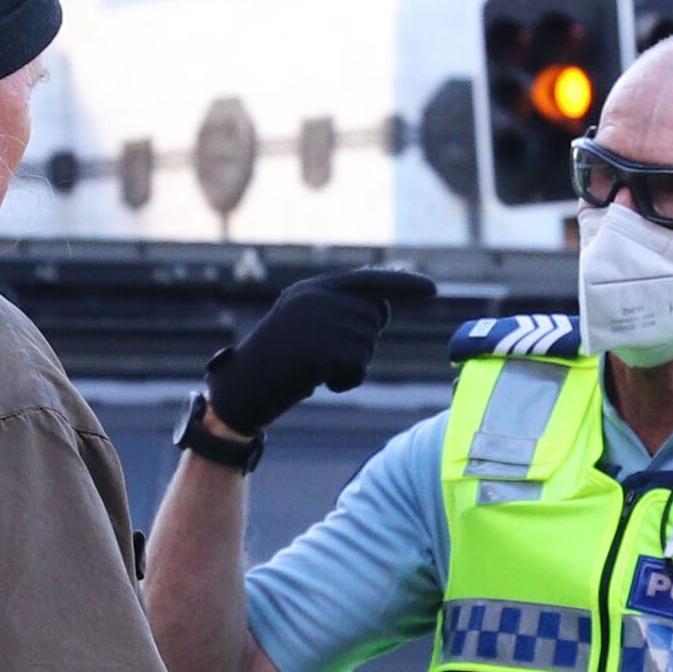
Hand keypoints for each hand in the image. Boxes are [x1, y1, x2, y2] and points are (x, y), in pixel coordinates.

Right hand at [200, 268, 439, 439]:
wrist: (240, 390)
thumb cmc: (273, 366)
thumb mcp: (302, 326)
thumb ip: (336, 312)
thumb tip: (380, 310)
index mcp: (312, 289)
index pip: (368, 280)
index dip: (403, 285)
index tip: (432, 289)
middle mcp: (316, 298)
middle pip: (374, 318)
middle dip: (363, 343)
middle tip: (330, 359)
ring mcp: (317, 320)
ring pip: (368, 344)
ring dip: (352, 366)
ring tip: (317, 371)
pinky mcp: (320, 346)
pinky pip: (359, 365)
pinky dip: (347, 381)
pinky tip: (319, 382)